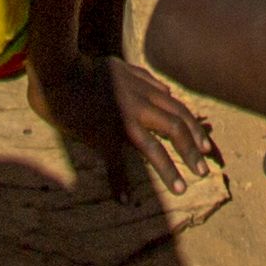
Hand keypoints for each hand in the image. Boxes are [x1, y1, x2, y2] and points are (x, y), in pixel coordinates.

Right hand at [35, 47, 220, 202]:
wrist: (60, 72)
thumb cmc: (87, 69)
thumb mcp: (121, 67)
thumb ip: (145, 78)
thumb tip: (167, 90)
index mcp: (144, 89)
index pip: (179, 109)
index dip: (196, 128)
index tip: (206, 146)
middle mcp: (139, 103)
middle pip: (175, 126)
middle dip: (192, 150)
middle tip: (203, 171)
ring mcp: (122, 119)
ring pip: (152, 146)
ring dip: (168, 169)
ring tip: (181, 188)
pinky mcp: (102, 133)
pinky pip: (114, 161)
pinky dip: (118, 181)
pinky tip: (123, 199)